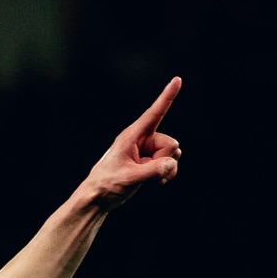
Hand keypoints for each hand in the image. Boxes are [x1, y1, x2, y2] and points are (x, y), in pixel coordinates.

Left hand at [80, 77, 181, 206]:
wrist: (98, 198)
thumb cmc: (107, 184)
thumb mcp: (129, 178)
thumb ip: (153, 171)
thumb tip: (171, 164)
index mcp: (132, 135)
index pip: (154, 113)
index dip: (167, 96)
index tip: (177, 79)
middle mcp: (142, 140)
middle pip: (169, 143)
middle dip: (164, 159)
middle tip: (145, 172)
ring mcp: (147, 151)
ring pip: (172, 154)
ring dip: (165, 169)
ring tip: (149, 179)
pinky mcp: (150, 162)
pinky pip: (169, 164)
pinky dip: (166, 173)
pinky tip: (156, 183)